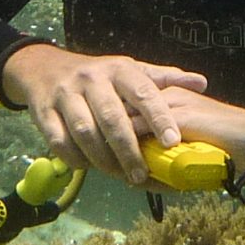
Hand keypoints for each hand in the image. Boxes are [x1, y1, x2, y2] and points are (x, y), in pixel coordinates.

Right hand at [2, 45, 206, 187]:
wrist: (46, 69)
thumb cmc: (100, 77)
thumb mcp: (131, 71)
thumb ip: (164, 80)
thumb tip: (202, 83)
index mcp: (119, 69)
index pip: (143, 92)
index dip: (159, 117)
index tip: (173, 141)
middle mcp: (92, 79)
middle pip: (113, 119)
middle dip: (129, 151)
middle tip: (142, 175)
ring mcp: (65, 95)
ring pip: (86, 133)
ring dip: (104, 160)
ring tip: (119, 176)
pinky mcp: (43, 113)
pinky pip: (60, 143)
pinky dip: (76, 159)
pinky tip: (89, 166)